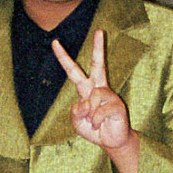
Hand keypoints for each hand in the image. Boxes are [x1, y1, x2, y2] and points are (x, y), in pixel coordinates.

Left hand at [51, 29, 132, 155]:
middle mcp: (99, 88)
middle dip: (98, 48)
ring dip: (90, 115)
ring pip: (93, 97)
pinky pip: (99, 111)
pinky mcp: (117, 105)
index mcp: (87, 90)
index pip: (73, 71)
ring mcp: (109, 95)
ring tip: (94, 123)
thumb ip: (75, 112)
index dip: (63, 58)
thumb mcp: (77, 122)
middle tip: (100, 30)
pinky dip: (96, 122)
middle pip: (97, 64)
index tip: (55, 43)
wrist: (111, 142)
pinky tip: (100, 125)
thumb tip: (84, 103)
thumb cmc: (93, 129)